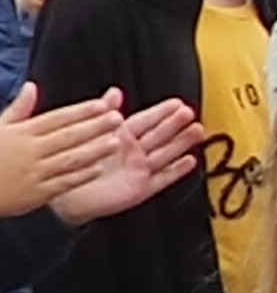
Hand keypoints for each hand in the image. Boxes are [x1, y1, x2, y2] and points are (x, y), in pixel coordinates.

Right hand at [0, 84, 124, 219]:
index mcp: (21, 133)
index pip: (57, 119)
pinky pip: (63, 183)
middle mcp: (29, 151)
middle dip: (95, 127)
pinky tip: (98, 168)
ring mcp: (33, 173)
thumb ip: (18, 109)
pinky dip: (81, 175)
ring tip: (116, 142)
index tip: (103, 105)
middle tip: (118, 118)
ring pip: (69, 159)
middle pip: (68, 136)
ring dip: (94, 150)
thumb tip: (32, 86)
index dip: (82, 112)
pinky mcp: (35, 194)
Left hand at [53, 101, 199, 221]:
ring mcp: (138, 170)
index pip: (145, 120)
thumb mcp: (88, 133)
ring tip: (197, 131)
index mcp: (119, 137)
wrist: (63, 200)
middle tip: (189, 113)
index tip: (177, 103)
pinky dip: (177, 170)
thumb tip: (114, 92)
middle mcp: (132, 153)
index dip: (161, 111)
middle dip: (175, 124)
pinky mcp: (141, 188)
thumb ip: (105, 113)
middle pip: (159, 135)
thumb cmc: (71, 166)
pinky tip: (190, 161)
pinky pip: (163, 178)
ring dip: (181, 143)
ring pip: (165, 153)